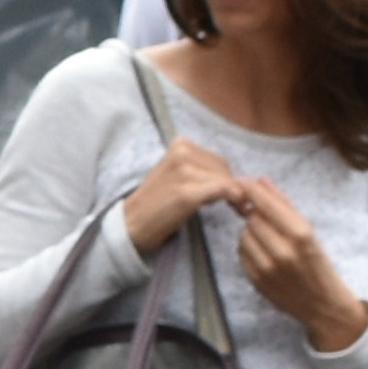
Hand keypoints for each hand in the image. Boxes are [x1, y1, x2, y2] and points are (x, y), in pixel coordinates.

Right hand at [116, 138, 239, 254]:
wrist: (132, 223)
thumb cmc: (156, 203)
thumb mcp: (176, 175)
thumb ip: (200, 170)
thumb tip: (235, 178)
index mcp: (180, 144)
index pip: (216, 159)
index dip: (228, 177)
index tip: (233, 194)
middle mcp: (182, 152)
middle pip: (223, 167)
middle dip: (232, 186)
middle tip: (235, 205)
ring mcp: (184, 171)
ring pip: (225, 179)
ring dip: (234, 195)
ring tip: (230, 209)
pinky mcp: (187, 192)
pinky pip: (223, 189)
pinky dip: (234, 198)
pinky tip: (234, 208)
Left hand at [221, 175, 367, 354]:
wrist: (323, 305)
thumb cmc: (319, 265)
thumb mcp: (310, 232)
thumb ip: (284, 206)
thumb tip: (262, 180)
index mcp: (301, 235)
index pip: (267, 205)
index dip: (252, 190)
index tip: (243, 181)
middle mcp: (283, 251)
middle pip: (253, 218)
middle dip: (256, 214)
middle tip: (265, 218)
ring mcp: (268, 268)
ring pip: (244, 235)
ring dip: (251, 232)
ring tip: (268, 238)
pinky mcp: (257, 281)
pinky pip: (242, 253)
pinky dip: (249, 248)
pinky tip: (264, 253)